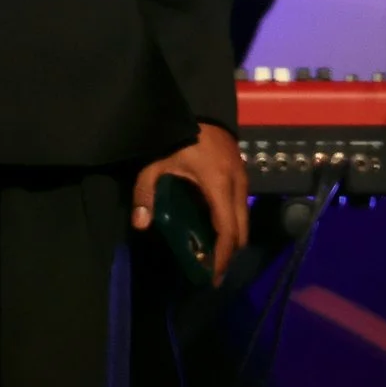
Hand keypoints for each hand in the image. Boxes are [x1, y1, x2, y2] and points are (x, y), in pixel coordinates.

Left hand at [132, 122, 248, 283]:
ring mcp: (243, 179)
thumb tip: (140, 225)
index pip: (227, 230)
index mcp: (218, 185)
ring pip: (245, 221)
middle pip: (241, 231)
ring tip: (211, 256)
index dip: (221, 256)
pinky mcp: (242, 175)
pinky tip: (215, 231)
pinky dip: (233, 226)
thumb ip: (145, 194)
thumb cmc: (178, 138)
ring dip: (231, 241)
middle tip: (210, 273)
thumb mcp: (156, 165)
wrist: (201, 110)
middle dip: (228, 255)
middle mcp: (237, 185)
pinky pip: (242, 209)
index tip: (211, 277)